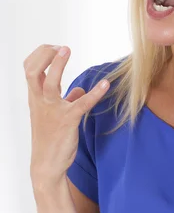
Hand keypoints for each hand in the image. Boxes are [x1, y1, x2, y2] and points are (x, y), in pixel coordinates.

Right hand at [24, 44, 109, 185]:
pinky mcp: (67, 121)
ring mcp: (52, 111)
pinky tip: (105, 85)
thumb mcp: (54, 116)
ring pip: (49, 84)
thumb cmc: (50, 139)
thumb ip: (66, 100)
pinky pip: (81, 104)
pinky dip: (94, 94)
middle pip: (32, 71)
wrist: (46, 165)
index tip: (54, 47)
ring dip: (58, 65)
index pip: (29, 69)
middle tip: (61, 47)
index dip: (41, 55)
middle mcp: (40, 102)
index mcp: (36, 98)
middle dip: (44, 55)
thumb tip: (77, 90)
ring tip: (66, 49)